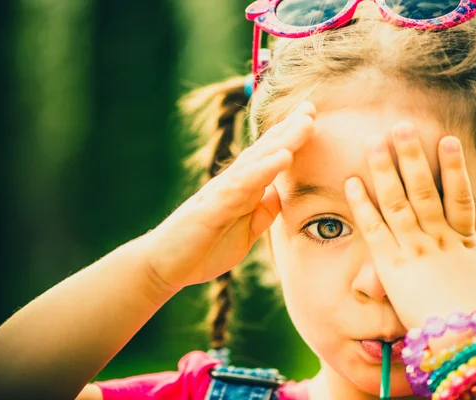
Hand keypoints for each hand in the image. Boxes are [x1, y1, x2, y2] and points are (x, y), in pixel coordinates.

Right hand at [143, 102, 315, 288]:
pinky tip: (283, 156)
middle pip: (265, 150)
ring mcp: (221, 193)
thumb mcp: (244, 233)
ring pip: (256, 161)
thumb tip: (279, 194)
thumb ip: (262, 213)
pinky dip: (263, 169)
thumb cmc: (202, 248)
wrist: (163, 266)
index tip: (311, 117)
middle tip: (312, 106)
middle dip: (290, 128)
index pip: (267, 157)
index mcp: (241, 189)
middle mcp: (231, 184)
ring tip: (306, 122)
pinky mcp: (212, 208)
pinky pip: (241, 186)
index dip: (290, 137)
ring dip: (282, 140)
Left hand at [344, 122, 475, 329]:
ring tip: (374, 142)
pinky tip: (351, 182)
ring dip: (384, 170)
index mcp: (462, 240)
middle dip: (412, 156)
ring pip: (397, 201)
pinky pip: (374, 228)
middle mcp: (437, 237)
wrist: (460, 341)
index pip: (458, 196)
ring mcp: (413, 248)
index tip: (447, 139)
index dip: (454, 167)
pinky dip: (362, 205)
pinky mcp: (389, 263)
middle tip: (400, 126)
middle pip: (423, 189)